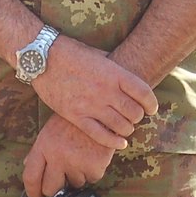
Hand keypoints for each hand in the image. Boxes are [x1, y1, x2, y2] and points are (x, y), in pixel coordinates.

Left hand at [22, 115, 116, 196]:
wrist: (100, 107)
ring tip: (82, 155)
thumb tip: (28, 166)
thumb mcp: (51, 129)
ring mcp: (76, 162)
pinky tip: (93, 154)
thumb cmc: (73, 119)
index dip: (33, 193)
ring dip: (78, 176)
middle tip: (63, 180)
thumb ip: (39, 150)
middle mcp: (57, 156)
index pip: (31, 177)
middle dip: (56, 188)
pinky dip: (93, 171)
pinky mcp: (95, 166)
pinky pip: (92, 179)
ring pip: (75, 184)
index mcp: (44, 146)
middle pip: (51, 189)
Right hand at [29, 37, 156, 150]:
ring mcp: (91, 105)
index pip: (144, 93)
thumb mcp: (100, 56)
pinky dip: (114, 142)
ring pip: (120, 126)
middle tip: (134, 117)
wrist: (43, 58)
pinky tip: (119, 143)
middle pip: (134, 112)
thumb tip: (130, 79)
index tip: (152, 109)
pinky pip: (101, 135)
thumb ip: (115, 70)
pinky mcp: (76, 116)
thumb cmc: (72, 53)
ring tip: (125, 128)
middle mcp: (106, 90)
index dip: (151, 104)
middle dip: (138, 117)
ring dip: (127, 129)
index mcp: (114, 73)